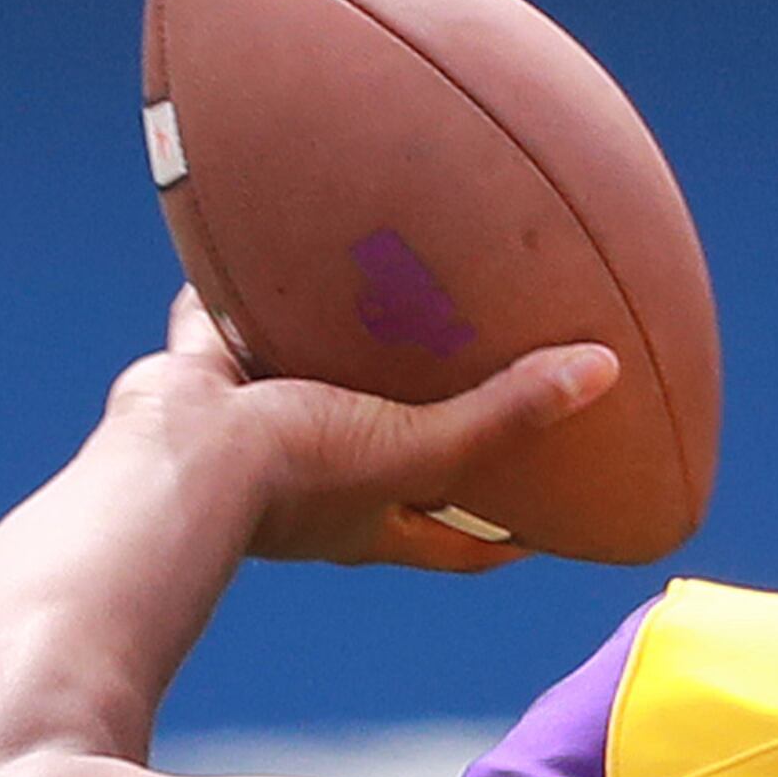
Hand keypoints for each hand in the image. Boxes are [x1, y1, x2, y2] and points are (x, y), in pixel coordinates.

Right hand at [94, 286, 618, 570]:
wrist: (174, 460)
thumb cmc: (296, 479)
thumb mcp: (418, 450)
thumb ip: (503, 414)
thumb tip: (604, 371)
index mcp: (375, 517)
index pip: (461, 542)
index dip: (511, 534)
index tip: (559, 515)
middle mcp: (325, 481)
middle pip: (397, 457)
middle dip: (436, 426)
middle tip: (485, 383)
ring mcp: (266, 430)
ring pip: (322, 387)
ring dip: (350, 353)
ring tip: (393, 301)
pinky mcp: (213, 378)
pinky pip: (237, 323)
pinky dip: (251, 290)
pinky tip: (275, 233)